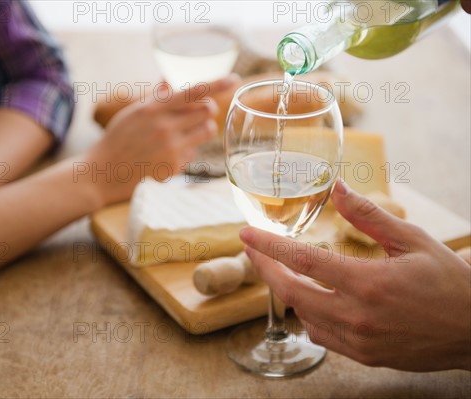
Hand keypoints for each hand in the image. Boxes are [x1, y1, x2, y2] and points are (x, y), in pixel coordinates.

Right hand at [85, 75, 237, 204]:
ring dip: (202, 130)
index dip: (217, 83)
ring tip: (184, 134)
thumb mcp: (133, 113)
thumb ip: (155, 98)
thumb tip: (167, 81)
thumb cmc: (118, 139)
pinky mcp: (174, 166)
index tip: (235, 79)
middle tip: (198, 115)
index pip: (192, 91)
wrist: (105, 172)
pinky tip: (169, 155)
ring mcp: (171, 147)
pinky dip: (187, 152)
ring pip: (207, 131)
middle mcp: (165, 126)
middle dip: (206, 111)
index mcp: (154, 107)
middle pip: (207, 111)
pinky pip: (195, 153)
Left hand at [239, 180, 470, 370]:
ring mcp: (358, 340)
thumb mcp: (412, 240)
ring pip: (303, 314)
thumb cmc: (449, 282)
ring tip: (286, 270)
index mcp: (368, 282)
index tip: (245, 235)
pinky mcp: (362, 355)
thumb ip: (369, 216)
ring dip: (289, 290)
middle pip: (291, 291)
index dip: (269, 246)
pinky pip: (320, 336)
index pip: (303, 260)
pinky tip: (314, 300)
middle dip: (266, 270)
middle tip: (253, 252)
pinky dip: (309, 315)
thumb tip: (337, 190)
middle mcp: (357, 315)